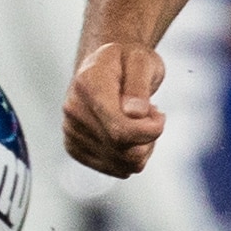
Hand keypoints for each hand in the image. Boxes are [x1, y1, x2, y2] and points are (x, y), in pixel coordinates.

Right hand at [63, 42, 165, 177]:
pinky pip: (117, 169)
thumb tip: (135, 114)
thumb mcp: (142, 61)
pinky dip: (131, 156)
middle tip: (151, 114)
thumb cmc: (128, 60)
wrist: (104, 65)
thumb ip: (139, 85)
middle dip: (149, 138)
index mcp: (88, 85)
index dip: (150, 131)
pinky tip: (128, 134)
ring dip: (142, 148)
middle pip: (124, 151)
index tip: (159, 114)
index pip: (120, 130)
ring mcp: (71, 132)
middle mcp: (73, 111)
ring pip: (124, 166)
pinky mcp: (75, 148)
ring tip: (138, 122)